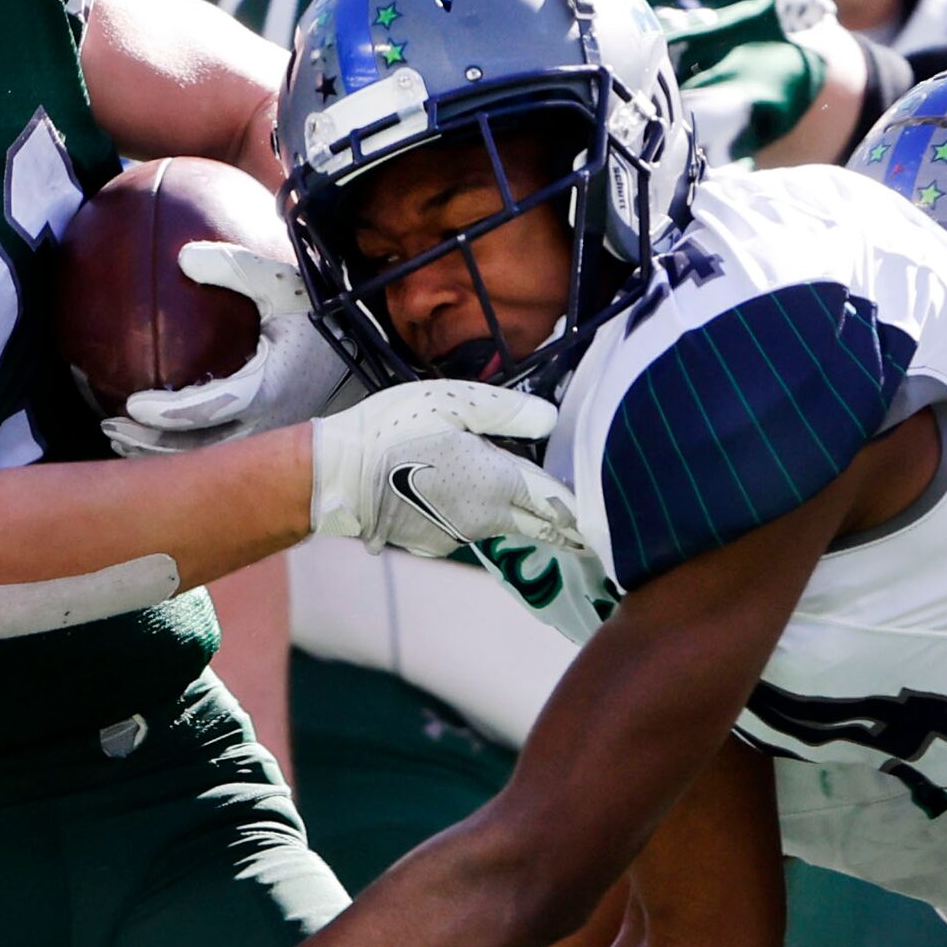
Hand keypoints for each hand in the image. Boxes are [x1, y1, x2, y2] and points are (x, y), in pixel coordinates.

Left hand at [104, 243, 361, 454]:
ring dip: (163, 458)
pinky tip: (160, 440)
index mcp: (268, 389)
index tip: (132, 403)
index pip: (205, 411)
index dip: (165, 414)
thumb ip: (236, 268)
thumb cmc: (326, 316)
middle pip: (198, 453)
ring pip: (209, 464)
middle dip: (149, 447)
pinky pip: (225, 459)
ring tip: (122, 441)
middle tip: (110, 429)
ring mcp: (273, 441)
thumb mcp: (283, 284)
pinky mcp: (275, 444)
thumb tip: (183, 257)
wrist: (374, 350)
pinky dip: (188, 456)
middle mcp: (269, 426)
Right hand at [308, 381, 581, 556]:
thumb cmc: (397, 429)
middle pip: (540, 526)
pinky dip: (479, 517)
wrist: (340, 476)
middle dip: (566, 526)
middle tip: (591, 530)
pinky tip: (466, 496)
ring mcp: (461, 535)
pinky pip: (471, 528)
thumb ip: (508, 412)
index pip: (557, 503)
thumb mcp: (456, 402)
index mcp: (500, 483)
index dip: (583, 508)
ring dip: (521, 515)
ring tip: (533, 500)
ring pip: (506, 525)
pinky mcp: (436, 543)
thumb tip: (551, 419)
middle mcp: (488, 517)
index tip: (606, 515)